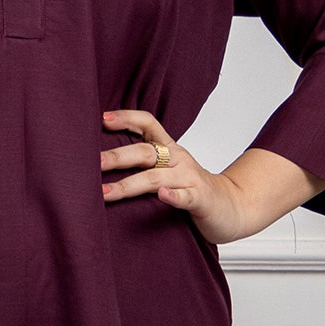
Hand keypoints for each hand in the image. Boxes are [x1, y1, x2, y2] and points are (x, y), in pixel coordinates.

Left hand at [100, 112, 323, 243]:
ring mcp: (190, 179)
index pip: (148, 124)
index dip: (126, 118)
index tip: (102, 118)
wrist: (233, 207)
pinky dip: (174, 197)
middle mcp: (179, 159)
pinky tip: (162, 197)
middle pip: (145, 152)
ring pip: (156, 178)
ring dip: (128, 184)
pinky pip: (187, 197)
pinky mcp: (201, 199)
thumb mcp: (168, 170)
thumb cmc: (191, 189)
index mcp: (170, 149)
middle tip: (91, 163)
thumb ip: (143, 163)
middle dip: (116, 157)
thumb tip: (99, 158)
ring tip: (105, 192)